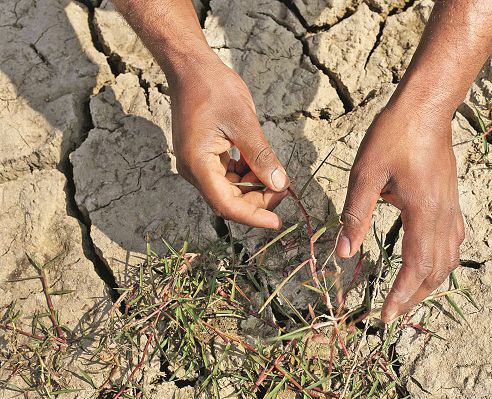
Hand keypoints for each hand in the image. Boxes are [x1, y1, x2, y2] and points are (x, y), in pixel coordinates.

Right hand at [168, 50, 289, 228]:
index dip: (254, 216)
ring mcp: (198, 163)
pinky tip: (261, 165)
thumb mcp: (244, 122)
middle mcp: (194, 169)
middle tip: (285, 189)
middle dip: (258, 200)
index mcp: (197, 164)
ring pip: (229, 190)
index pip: (226, 205)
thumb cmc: (214, 88)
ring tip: (277, 176)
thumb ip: (261, 156)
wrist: (191, 67)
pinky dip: (246, 174)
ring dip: (254, 187)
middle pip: (228, 201)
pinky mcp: (204, 156)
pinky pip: (227, 175)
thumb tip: (280, 184)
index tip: (277, 222)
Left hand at [336, 98, 464, 322]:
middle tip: (392, 313)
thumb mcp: (365, 174)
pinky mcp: (451, 201)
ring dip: (429, 283)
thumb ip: (355, 216)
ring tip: (408, 296)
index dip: (401, 296)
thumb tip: (344, 255)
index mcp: (423, 213)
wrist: (426, 108)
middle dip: (415, 297)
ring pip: (449, 259)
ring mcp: (452, 209)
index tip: (384, 316)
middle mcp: (444, 216)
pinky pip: (453, 243)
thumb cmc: (394, 135)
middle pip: (437, 271)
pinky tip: (426, 263)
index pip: (417, 268)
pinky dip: (440, 263)